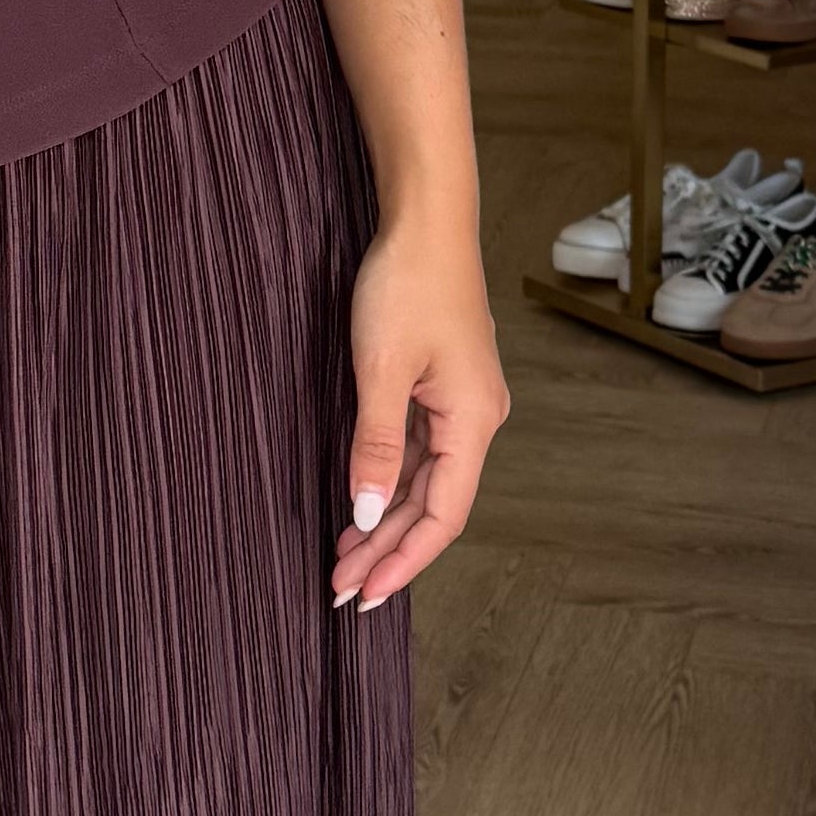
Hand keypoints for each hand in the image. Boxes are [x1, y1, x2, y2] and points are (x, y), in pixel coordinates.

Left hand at [335, 213, 506, 612]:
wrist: (426, 220)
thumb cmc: (408, 284)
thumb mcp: (380, 368)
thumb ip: (375, 445)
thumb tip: (365, 513)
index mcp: (472, 421)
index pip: (443, 516)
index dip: (403, 560)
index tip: (364, 595)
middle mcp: (476, 420)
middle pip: (432, 504)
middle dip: (385, 548)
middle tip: (339, 588)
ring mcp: (460, 403)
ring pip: (423, 481)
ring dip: (383, 519)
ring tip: (341, 557)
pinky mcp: (443, 386)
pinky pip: (418, 451)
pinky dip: (387, 481)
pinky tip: (359, 502)